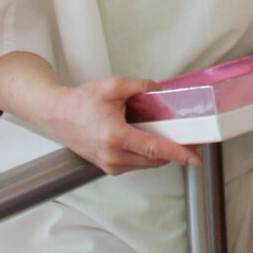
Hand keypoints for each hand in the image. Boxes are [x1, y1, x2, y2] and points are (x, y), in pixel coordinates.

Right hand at [43, 77, 201, 174]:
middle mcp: (112, 156)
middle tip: (193, 138)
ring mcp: (109, 165)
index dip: (178, 154)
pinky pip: (137, 164)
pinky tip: (153, 140)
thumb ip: (142, 86)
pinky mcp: (108, 167)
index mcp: (115, 137)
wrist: (56, 115)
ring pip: (147, 163)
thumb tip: (163, 92)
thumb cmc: (81, 101)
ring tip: (176, 137)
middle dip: (176, 151)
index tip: (196, 159)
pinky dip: (149, 154)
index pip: (154, 149)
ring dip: (163, 153)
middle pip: (155, 159)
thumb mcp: (114, 85)